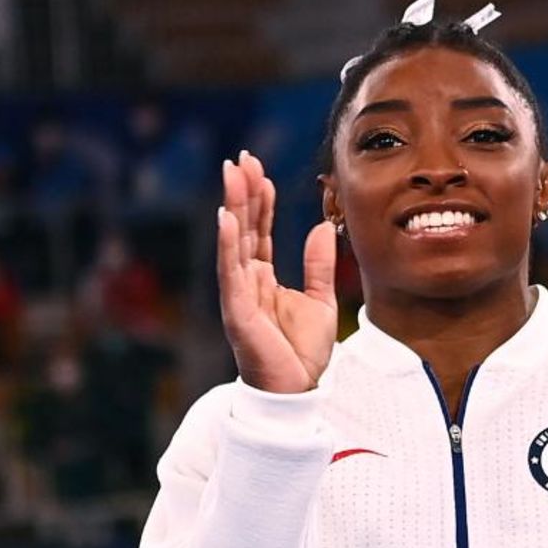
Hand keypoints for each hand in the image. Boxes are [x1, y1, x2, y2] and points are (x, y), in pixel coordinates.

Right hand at [217, 150, 336, 392]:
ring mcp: (238, 295)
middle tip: (241, 157)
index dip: (260, 199)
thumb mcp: (322, 300)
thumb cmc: (303, 352)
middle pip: (242, 228)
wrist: (298, 391)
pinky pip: (230, 273)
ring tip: (232, 174)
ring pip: (234, 243)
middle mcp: (246, 281)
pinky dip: (227, 245)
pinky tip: (226, 218)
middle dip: (242, 192)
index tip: (259, 168)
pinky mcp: (237, 312)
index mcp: (263, 278)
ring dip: (232, 207)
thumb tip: (321, 227)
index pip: (259, 230)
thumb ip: (320, 264)